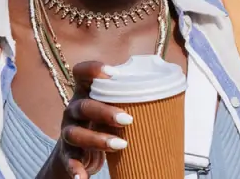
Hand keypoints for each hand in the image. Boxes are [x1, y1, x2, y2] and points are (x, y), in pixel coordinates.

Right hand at [36, 61, 133, 178]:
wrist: (77, 155)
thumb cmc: (102, 124)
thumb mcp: (111, 108)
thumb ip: (129, 100)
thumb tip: (172, 94)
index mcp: (85, 94)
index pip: (81, 74)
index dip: (92, 69)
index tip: (112, 72)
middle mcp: (73, 110)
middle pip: (83, 106)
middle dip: (105, 112)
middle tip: (128, 119)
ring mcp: (68, 132)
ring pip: (76, 133)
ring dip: (97, 139)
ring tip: (120, 145)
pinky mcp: (67, 154)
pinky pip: (69, 161)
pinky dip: (76, 170)